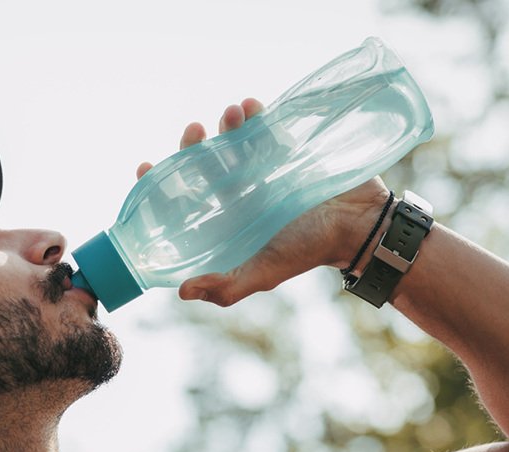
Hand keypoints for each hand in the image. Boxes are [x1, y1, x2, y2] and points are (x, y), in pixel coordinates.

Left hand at [137, 100, 389, 306]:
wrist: (361, 226)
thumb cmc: (309, 251)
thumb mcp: (264, 273)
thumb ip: (226, 286)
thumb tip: (182, 290)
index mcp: (223, 218)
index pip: (182, 198)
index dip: (160, 183)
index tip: (147, 166)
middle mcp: (236, 191)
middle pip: (201, 162)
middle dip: (191, 143)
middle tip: (194, 131)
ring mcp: (260, 167)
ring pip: (230, 138)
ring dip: (224, 122)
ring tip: (231, 114)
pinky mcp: (285, 147)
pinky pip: (263, 123)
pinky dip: (253, 111)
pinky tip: (249, 106)